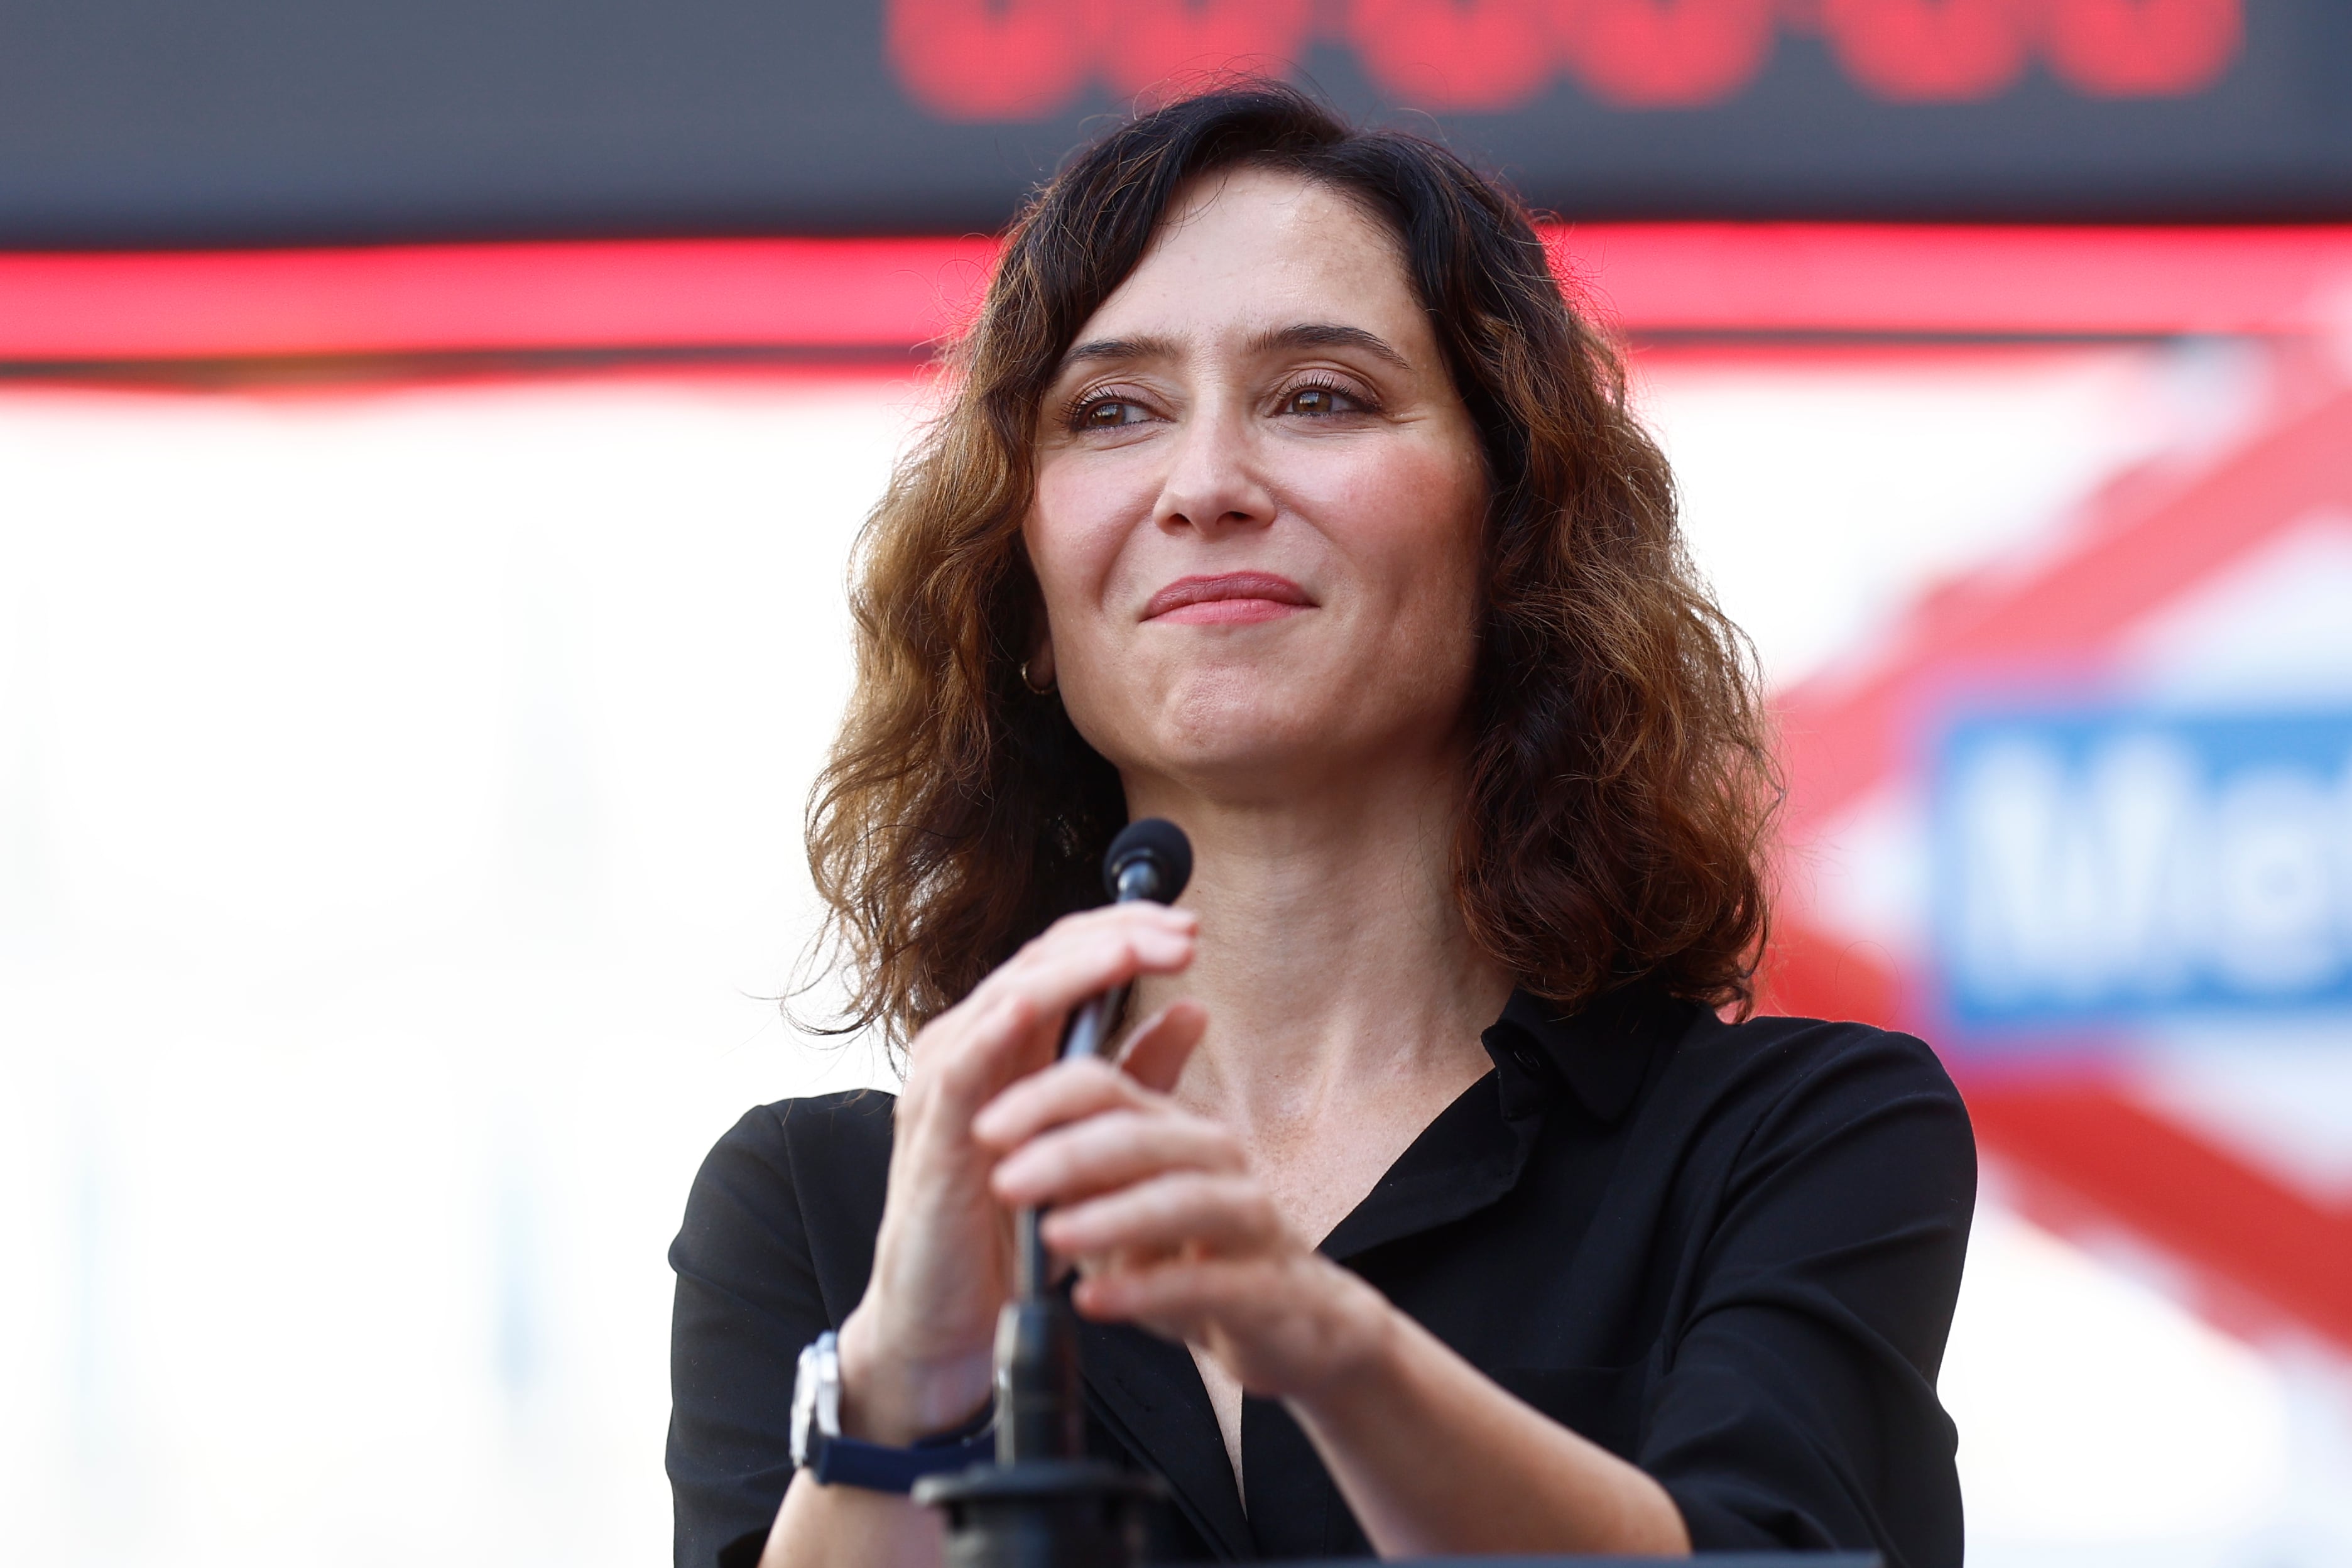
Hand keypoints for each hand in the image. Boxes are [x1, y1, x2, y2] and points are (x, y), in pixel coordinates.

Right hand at [834, 900, 1199, 1443]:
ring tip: (1133, 951)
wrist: (954, 1323)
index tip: (1190, 928)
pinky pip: (960, 1069)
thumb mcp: (1095, 1139)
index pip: (1064, 959)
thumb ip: (1136, 1076)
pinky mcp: (928, 1135)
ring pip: (1006, 998)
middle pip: (1041, 961)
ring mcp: (943, 1087)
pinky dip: (995, 1030)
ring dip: (1073, 970)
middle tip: (1183, 932)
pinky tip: (1030, 1007)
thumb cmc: (1018, 1231)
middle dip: (1115, 938)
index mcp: (1010, 1043)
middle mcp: (971, 1049)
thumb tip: (1194, 1011)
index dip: (1124, 933)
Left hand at [973, 1036, 1393, 1404]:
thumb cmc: (1198, 1255)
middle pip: (1139, 1133)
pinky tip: (1094, 1301)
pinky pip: (1205, 1281)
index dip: (1041, 1099)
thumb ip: (1078, 1170)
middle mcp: (1214, 1159)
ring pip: (1180, 1198)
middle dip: (1067, 1153)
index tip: (983, 1127)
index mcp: (1171, 1129)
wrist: (1295, 1326)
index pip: (1102, 1086)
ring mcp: (1247, 1219)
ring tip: (1052, 1234)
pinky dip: (1146, 1291)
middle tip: (1004, 1181)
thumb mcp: (1129, 1202)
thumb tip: (999, 1142)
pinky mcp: (1267, 1284)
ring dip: (1111, 1215)